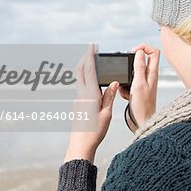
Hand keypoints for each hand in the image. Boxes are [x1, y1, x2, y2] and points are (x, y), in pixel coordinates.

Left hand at [64, 43, 118, 163]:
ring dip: (85, 68)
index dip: (90, 55)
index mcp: (90, 94)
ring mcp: (78, 99)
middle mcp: (81, 94)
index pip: (90, 70)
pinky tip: (93, 82)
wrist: (80, 145)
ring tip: (93, 62)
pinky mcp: (77, 105)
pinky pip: (81, 87)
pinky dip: (86, 79)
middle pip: (80, 71)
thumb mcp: (107, 113)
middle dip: (85, 58)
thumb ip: (109, 96)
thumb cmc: (95, 131)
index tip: (91, 45)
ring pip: (79, 78)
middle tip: (91, 49)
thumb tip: (113, 83)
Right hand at [119, 43, 159, 131]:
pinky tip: (124, 94)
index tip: (133, 52)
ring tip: (125, 86)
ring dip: (126, 76)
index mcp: (153, 73)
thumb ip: (139, 67)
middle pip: (142, 60)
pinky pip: (129, 83)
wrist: (142, 123)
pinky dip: (124, 86)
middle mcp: (150, 76)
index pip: (154, 51)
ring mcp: (144, 83)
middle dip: (131, 62)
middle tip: (125, 68)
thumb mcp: (139, 84)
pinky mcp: (138, 90)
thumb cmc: (142, 106)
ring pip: (133, 72)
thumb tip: (140, 51)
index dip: (143, 47)